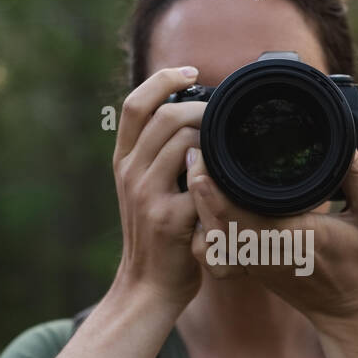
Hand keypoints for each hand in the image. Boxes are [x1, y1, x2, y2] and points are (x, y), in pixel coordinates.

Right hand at [111, 67, 206, 312]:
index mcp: (123, 161)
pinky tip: (234, 181)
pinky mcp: (168, 219)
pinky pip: (201, 182)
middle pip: (165, 116)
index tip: (191, 71)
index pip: (134, 104)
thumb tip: (193, 119)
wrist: (146, 287)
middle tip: (224, 116)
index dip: (162, 79)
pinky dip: (220, 177)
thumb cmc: (156, 236)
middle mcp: (129, 173)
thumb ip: (159, 157)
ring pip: (184, 142)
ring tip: (229, 148)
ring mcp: (146, 195)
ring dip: (213, 138)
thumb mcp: (144, 189)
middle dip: (201, 108)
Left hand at [186, 146, 357, 329]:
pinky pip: (216, 248)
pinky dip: (205, 225)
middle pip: (211, 220)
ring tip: (198, 170)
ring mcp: (252, 263)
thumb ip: (357, 177)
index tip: (204, 153)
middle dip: (197, 186)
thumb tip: (344, 144)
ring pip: (208, 235)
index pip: (233, 213)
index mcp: (287, 238)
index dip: (210, 185)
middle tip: (194, 152)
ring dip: (198, 205)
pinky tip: (206, 203)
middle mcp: (263, 253)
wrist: (347, 307)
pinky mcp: (248, 267)